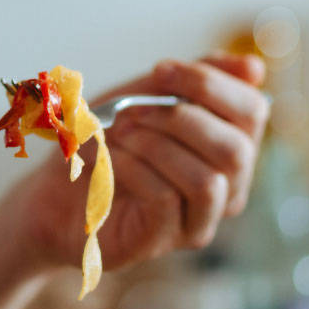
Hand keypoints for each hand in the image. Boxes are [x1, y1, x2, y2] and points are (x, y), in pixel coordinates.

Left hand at [9, 53, 269, 277]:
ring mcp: (198, 220)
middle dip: (181, 118)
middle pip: (237, 150)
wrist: (54, 189)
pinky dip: (132, 168)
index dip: (209, 83)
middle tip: (132, 109)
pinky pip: (165, 199)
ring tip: (118, 132)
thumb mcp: (151, 96)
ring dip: (156, 145)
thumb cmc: (109, 139)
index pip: (253, 111)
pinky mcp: (163, 240)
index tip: (160, 70)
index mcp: (232, 146)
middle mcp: (228, 187)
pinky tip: (108, 158)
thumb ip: (200, 80)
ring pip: (207, 180)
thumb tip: (255, 68)